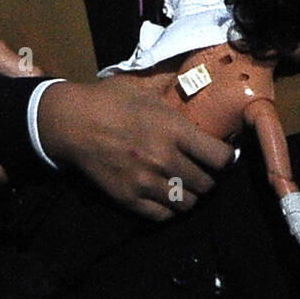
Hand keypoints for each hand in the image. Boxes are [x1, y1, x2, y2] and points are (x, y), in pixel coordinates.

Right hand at [38, 76, 232, 221]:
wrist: (73, 123)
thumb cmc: (110, 101)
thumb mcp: (145, 89)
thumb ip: (172, 93)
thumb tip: (197, 83)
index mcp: (173, 129)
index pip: (219, 157)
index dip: (226, 158)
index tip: (223, 155)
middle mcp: (164, 158)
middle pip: (207, 184)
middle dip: (210, 178)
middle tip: (204, 171)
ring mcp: (147, 182)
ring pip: (188, 203)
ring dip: (191, 195)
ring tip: (185, 185)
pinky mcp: (130, 199)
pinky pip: (163, 216)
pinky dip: (169, 209)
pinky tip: (166, 197)